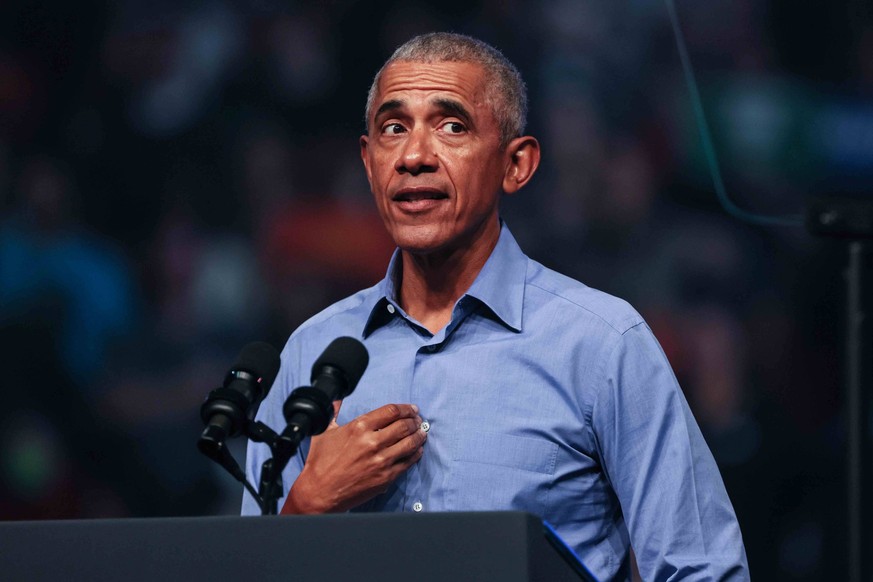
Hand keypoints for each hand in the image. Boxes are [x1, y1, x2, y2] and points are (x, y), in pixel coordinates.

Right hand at [280, 402, 425, 513]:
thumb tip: (337, 399)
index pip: (391, 411)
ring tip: (422, 433)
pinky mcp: (386, 477)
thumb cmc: (319, 463)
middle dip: (415, 421)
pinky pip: (408, 462)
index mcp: (359, 427)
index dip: (405, 408)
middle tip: (418, 421)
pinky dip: (415, 454)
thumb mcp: (323, 431)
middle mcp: (372, 442)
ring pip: (410, 443)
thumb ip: (334, 412)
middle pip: (404, 426)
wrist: (319, 492)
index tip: (411, 409)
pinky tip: (417, 450)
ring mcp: (381, 461)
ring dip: (419, 436)